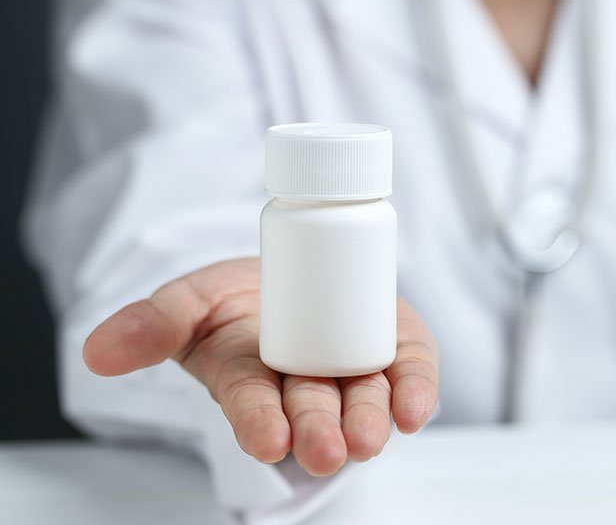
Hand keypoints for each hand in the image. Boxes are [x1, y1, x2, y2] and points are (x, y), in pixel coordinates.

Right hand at [83, 258, 438, 475]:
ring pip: (362, 400)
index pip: (253, 406)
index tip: (267, 437)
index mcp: (250, 379)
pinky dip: (414, 390)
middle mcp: (302, 385)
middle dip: (317, 431)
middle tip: (325, 447)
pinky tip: (415, 407)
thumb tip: (95, 352)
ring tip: (368, 435)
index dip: (258, 422)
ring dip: (368, 420)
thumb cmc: (235, 297)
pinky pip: (406, 372)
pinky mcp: (392, 347)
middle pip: (312, 410)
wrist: (290, 272)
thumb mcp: (188, 299)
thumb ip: (150, 323)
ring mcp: (350, 367)